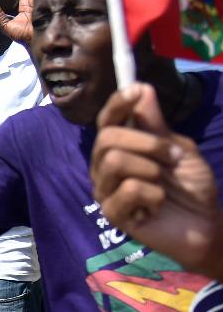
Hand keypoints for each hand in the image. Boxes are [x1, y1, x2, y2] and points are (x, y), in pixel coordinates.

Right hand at [92, 82, 222, 276]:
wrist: (205, 224)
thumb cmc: (189, 187)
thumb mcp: (178, 148)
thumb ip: (156, 123)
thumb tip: (140, 87)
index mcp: (120, 149)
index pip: (106, 121)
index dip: (117, 103)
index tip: (136, 90)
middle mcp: (105, 168)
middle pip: (107, 138)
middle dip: (147, 143)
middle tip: (172, 157)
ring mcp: (106, 191)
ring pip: (114, 161)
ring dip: (151, 168)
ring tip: (163, 184)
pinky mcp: (113, 214)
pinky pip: (128, 190)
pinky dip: (153, 196)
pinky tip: (156, 207)